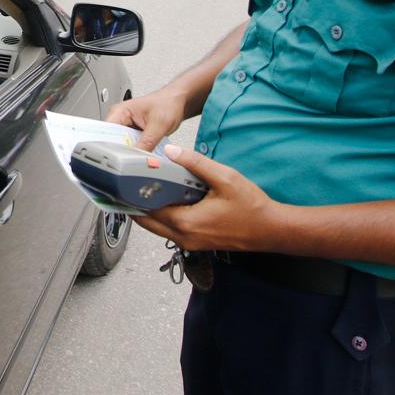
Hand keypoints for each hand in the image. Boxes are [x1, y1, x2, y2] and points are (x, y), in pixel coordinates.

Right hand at [105, 89, 187, 150]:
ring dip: (127, 152)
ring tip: (137, 156)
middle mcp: (119, 119)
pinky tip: (140, 154)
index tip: (118, 157)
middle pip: (110, 141)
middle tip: (130, 159)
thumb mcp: (158, 124)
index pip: (105, 132)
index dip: (109, 146)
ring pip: (119, 146)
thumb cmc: (168, 104)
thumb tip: (138, 158)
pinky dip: (134, 151)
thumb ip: (147, 142)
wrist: (177, 102)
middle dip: (120, 152)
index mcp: (119, 111)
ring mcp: (125, 127)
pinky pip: (128, 146)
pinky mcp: (132, 133)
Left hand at [129, 144, 285, 252]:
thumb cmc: (252, 207)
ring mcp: (189, 243)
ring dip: (149, 211)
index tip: (121, 183)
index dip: (132, 196)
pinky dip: (164, 217)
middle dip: (135, 204)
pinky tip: (168, 200)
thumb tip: (172, 152)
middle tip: (127, 185)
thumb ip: (195, 163)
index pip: (147, 210)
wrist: (272, 229)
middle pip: (147, 223)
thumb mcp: (225, 178)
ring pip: (158, 228)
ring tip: (145, 189)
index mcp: (186, 222)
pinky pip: (171, 231)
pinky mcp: (196, 243)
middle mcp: (184, 237)